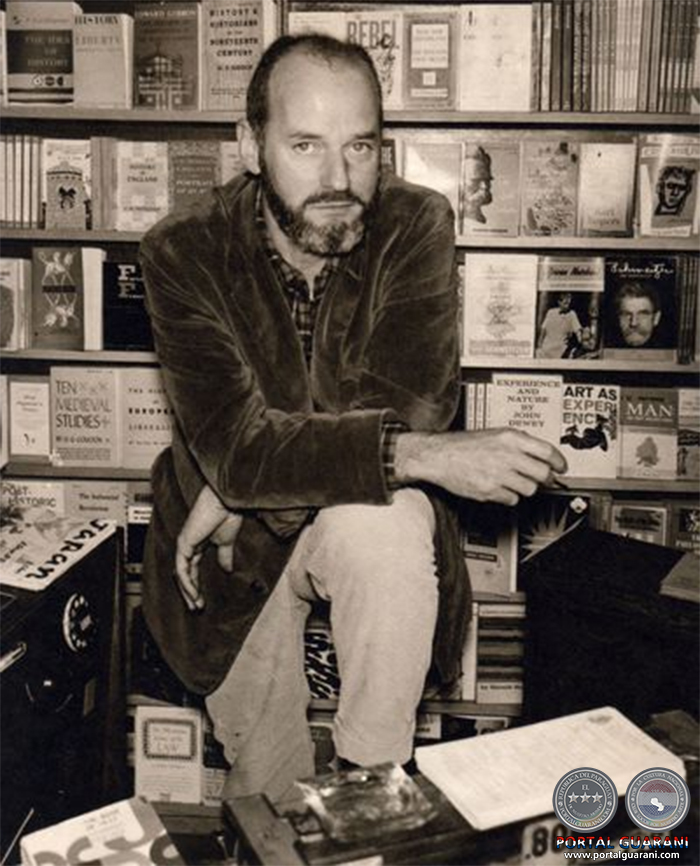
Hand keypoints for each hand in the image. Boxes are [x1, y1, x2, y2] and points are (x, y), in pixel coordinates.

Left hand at [175, 484, 242, 610]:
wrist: (227, 501)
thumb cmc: (228, 513)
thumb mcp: (227, 541)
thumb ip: (224, 555)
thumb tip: (227, 569)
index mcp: (198, 543)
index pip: (192, 569)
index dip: (196, 585)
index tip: (202, 600)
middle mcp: (188, 544)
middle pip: (184, 574)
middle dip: (189, 593)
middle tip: (195, 607)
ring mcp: (184, 543)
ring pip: (181, 574)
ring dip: (187, 592)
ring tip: (194, 605)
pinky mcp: (184, 543)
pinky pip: (182, 568)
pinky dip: (187, 582)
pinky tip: (193, 593)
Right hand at [395, 428, 566, 505]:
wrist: (438, 456)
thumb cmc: (463, 445)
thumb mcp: (494, 434)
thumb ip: (517, 443)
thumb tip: (539, 454)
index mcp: (510, 438)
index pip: (547, 451)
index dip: (559, 462)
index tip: (562, 467)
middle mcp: (507, 455)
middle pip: (542, 474)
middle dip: (546, 479)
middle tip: (545, 480)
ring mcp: (499, 475)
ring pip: (530, 489)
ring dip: (525, 488)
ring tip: (514, 482)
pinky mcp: (490, 491)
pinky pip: (512, 499)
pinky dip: (508, 496)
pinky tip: (499, 487)